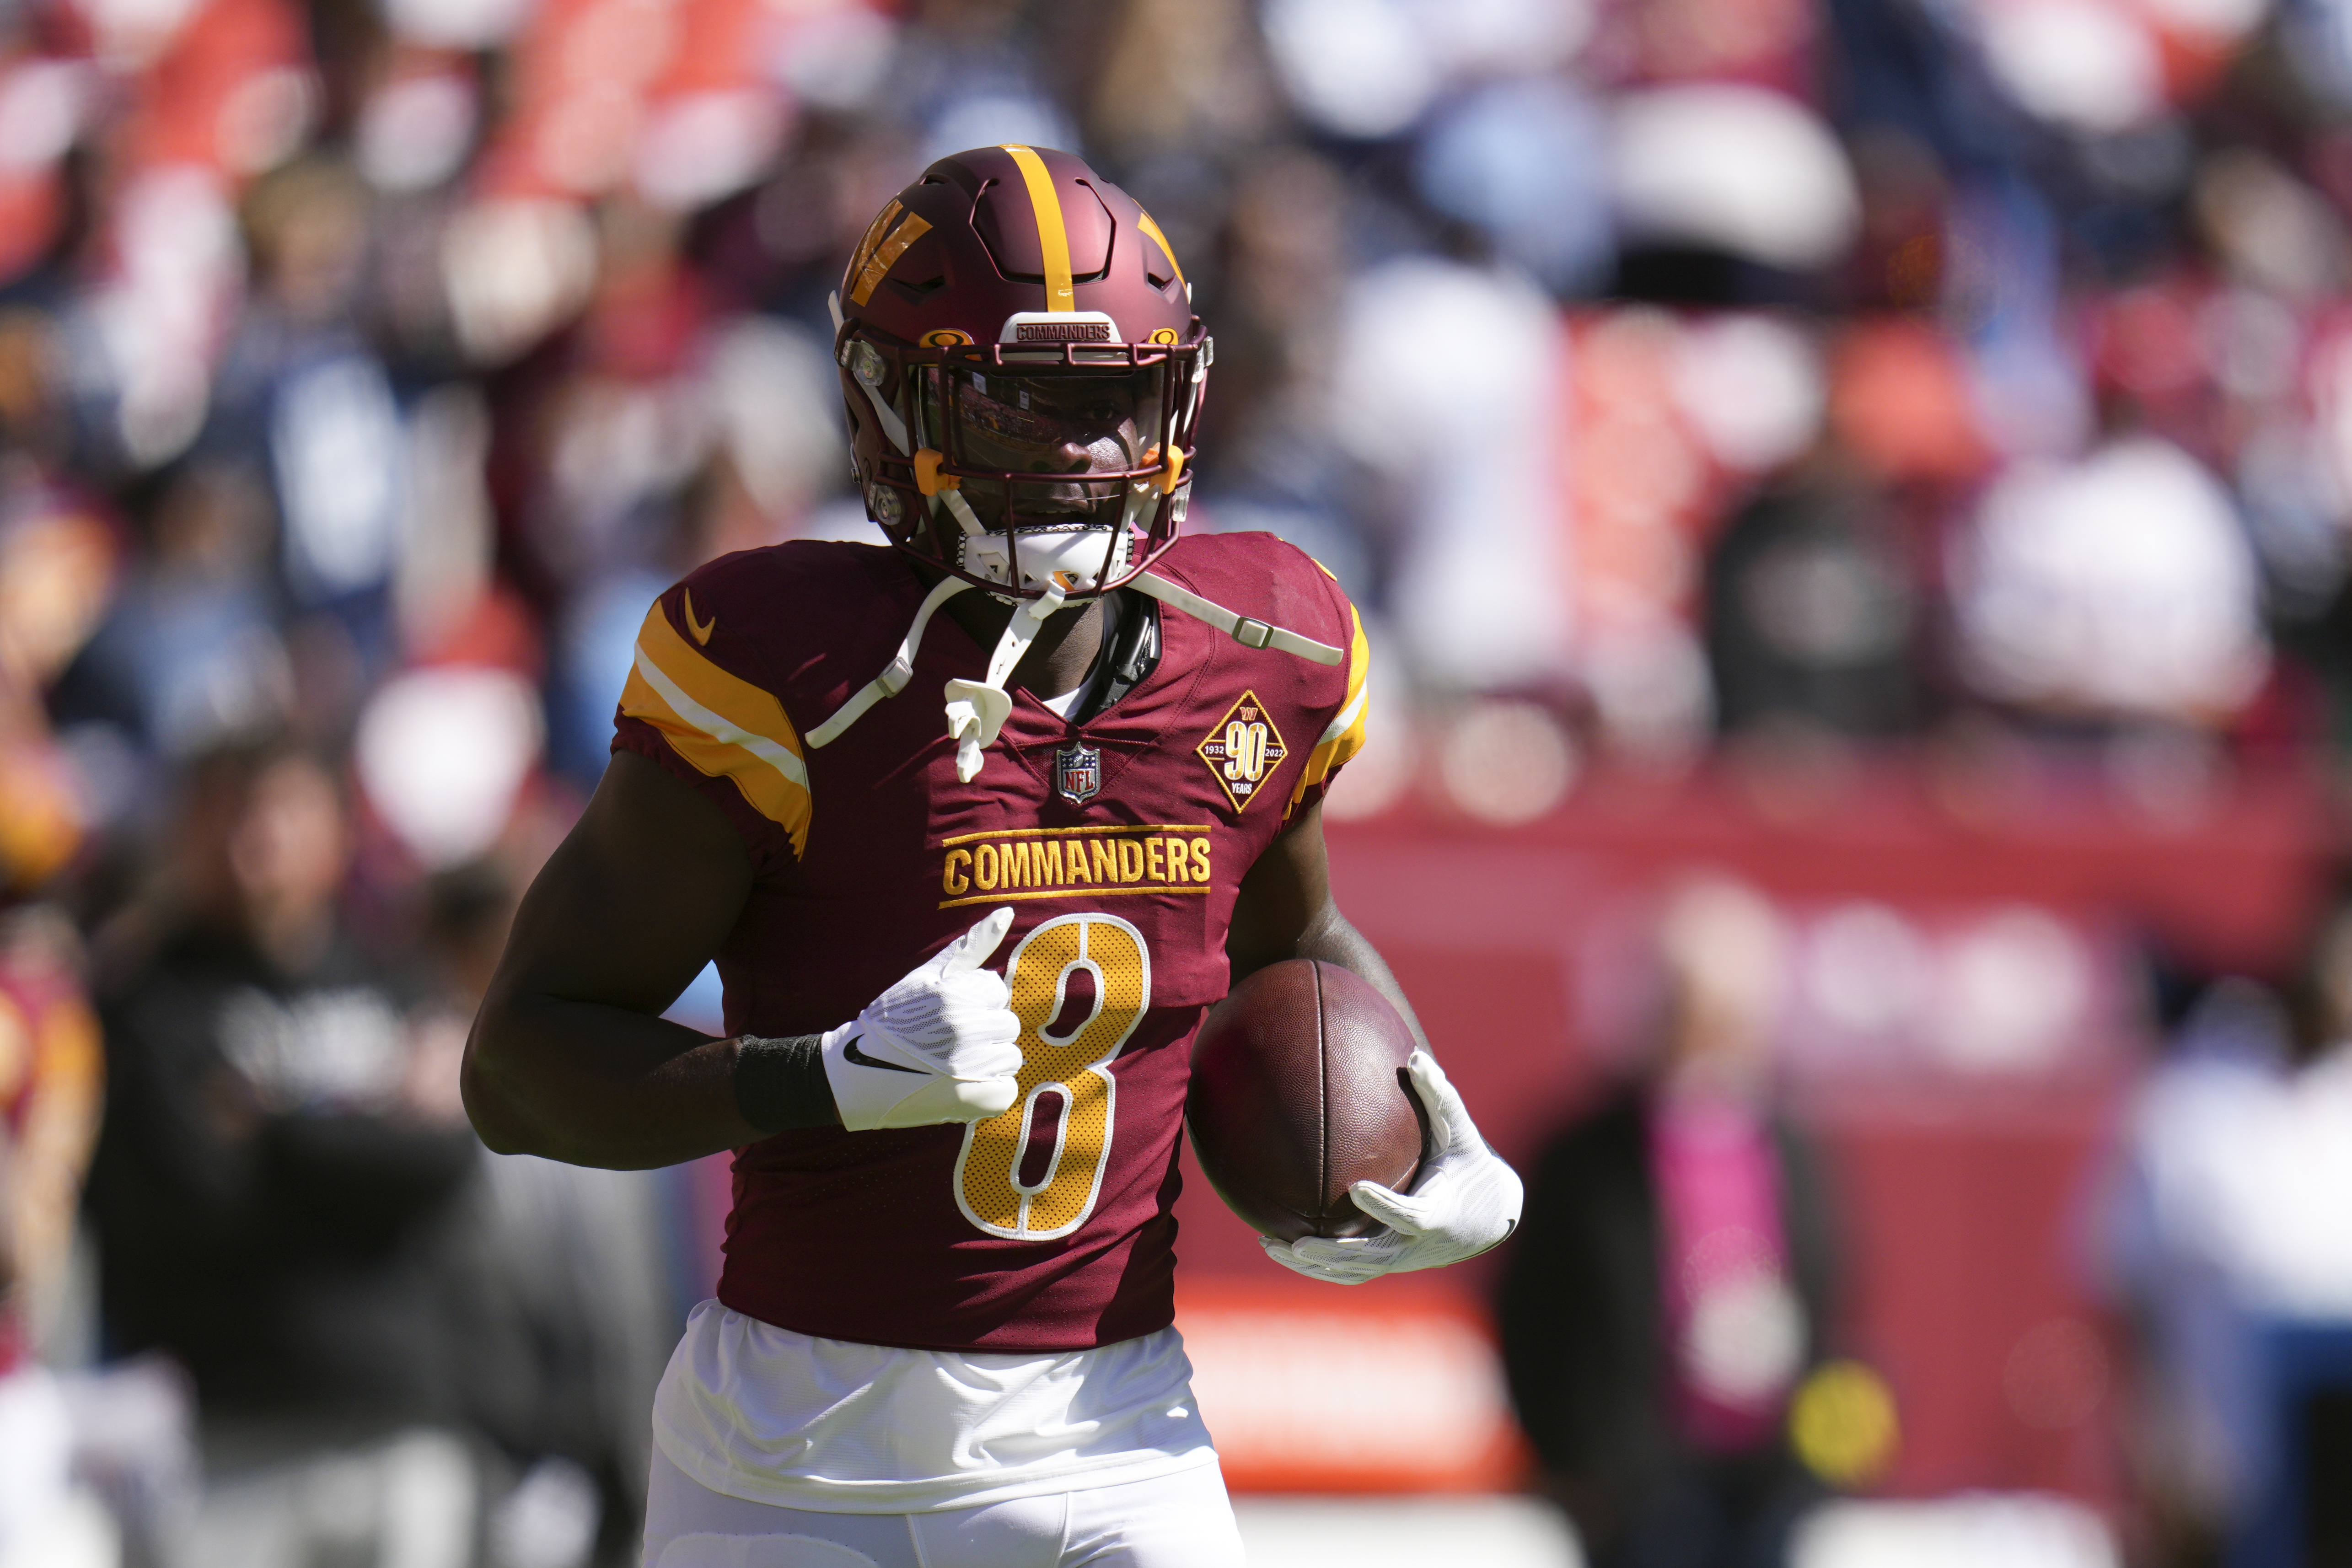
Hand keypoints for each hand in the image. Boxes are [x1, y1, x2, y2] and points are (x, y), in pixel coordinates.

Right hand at [822, 907, 1024, 1130]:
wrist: (857, 1073)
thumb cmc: (894, 1019)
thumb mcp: (927, 975)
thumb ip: (971, 945)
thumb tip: (1007, 912)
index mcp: (956, 995)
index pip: (997, 992)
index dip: (973, 1004)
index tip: (946, 1016)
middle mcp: (966, 1029)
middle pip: (1006, 1025)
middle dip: (983, 1032)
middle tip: (947, 1043)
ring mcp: (972, 1067)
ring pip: (1010, 1057)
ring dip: (987, 1062)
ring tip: (951, 1064)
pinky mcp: (976, 1101)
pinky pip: (1007, 1090)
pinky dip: (988, 1091)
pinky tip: (959, 1086)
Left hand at [1259, 1050, 1521, 1284]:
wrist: (1488, 1216)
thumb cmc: (1469, 1165)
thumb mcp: (1459, 1132)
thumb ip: (1439, 1097)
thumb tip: (1415, 1057)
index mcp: (1436, 1213)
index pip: (1408, 1214)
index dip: (1384, 1206)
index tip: (1357, 1189)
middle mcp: (1415, 1244)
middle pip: (1370, 1256)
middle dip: (1332, 1251)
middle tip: (1297, 1240)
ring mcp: (1400, 1258)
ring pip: (1353, 1270)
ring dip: (1312, 1263)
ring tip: (1270, 1245)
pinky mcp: (1388, 1263)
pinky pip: (1349, 1272)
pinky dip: (1318, 1267)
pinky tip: (1284, 1249)